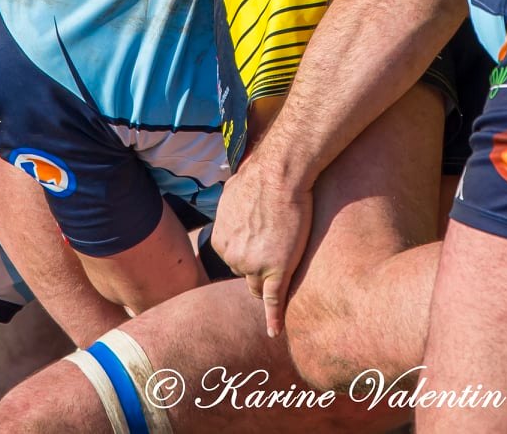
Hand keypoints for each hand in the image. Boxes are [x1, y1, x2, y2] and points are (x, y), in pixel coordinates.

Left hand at [210, 147, 314, 337]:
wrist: (279, 174)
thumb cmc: (258, 177)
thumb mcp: (231, 195)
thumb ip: (230, 211)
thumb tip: (231, 203)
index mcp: (221, 243)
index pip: (236, 259)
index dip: (251, 252)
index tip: (262, 245)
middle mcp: (233, 258)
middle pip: (247, 272)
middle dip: (259, 262)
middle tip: (276, 242)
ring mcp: (254, 266)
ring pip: (261, 283)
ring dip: (271, 275)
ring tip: (286, 252)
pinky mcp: (277, 270)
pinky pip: (273, 300)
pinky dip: (274, 318)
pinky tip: (274, 332)